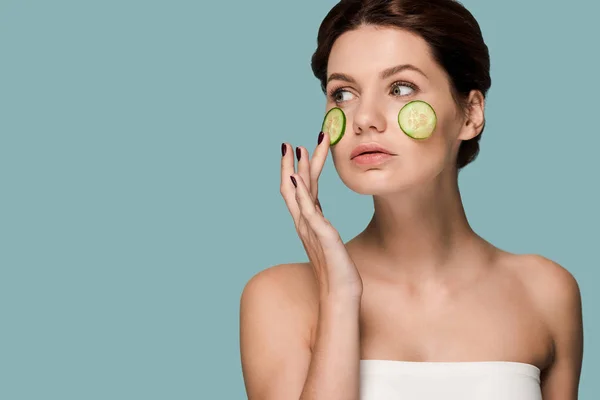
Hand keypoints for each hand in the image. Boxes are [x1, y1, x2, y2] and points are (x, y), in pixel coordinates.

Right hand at [280, 131, 362, 299]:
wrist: (340, 294)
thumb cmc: (338, 271)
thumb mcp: (329, 242)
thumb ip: (322, 228)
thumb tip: (321, 220)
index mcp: (309, 222)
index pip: (302, 191)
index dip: (301, 170)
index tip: (301, 150)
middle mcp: (305, 223)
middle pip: (295, 188)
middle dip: (293, 164)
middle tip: (290, 143)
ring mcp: (310, 228)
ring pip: (299, 194)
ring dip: (296, 170)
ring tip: (296, 150)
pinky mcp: (320, 235)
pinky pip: (307, 210)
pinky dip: (300, 193)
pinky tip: (297, 178)